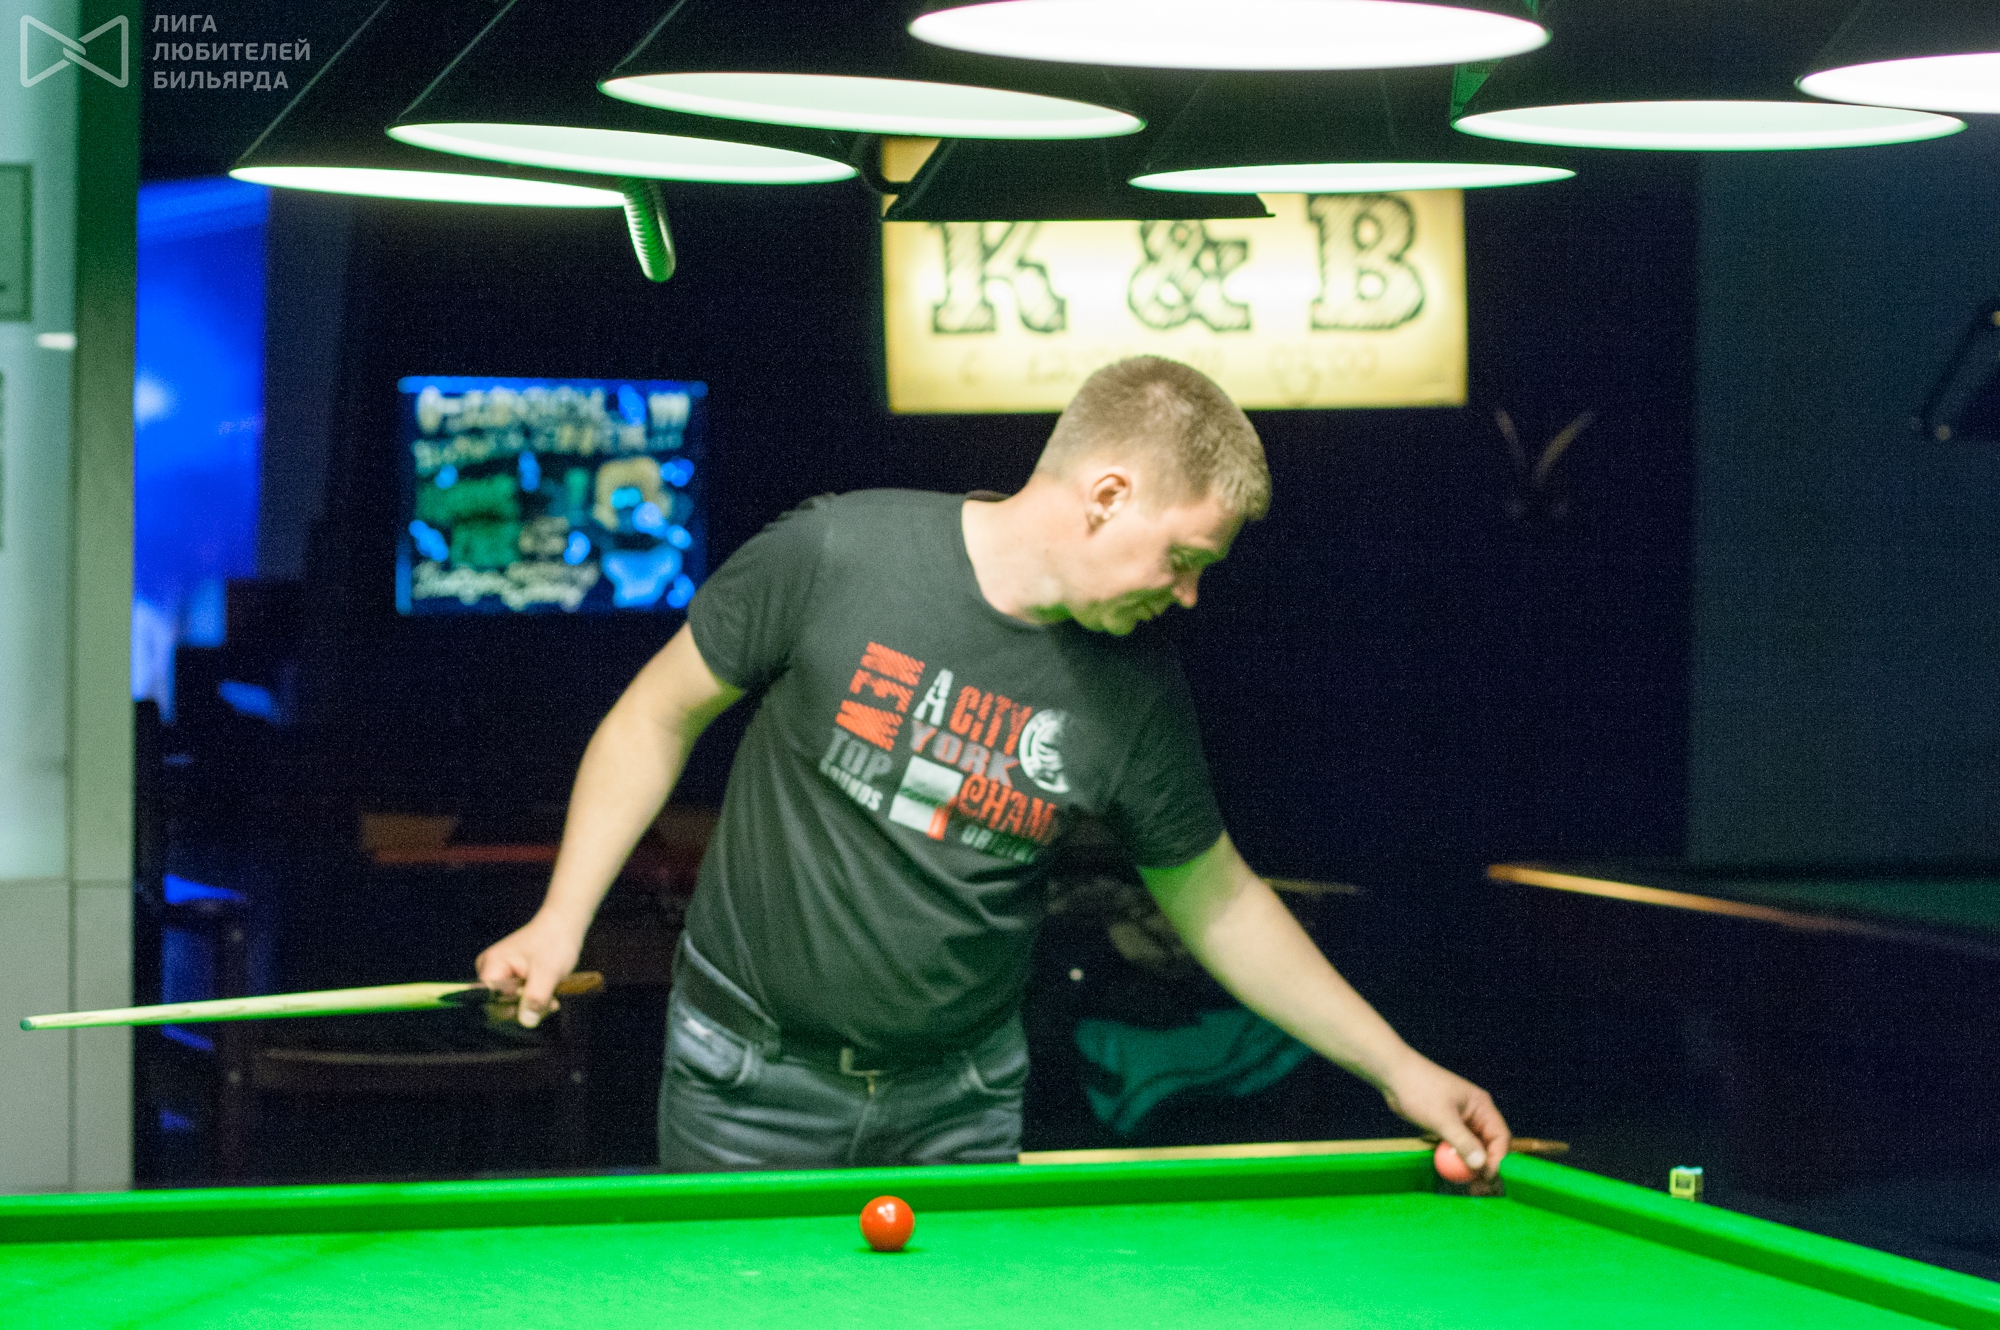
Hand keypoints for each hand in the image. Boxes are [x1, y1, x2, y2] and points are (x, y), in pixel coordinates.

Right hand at [475, 913, 583, 1028]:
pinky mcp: (510, 978)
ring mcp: (499, 974)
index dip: (509, 1011)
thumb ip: (535, 997)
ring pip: (510, 1004)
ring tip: (553, 997)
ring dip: (533, 1005)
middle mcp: (489, 970)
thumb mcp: (548, 972)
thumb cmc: (554, 942)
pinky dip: (534, 999)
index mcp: (491, 965)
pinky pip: (517, 998)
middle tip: (550, 1003)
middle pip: (499, 1005)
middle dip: (526, 1008)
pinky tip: (549, 995)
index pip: (488, 1001)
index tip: (534, 1009)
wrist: (563, 925)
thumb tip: (526, 1022)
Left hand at [1379, 1053, 1510, 1181]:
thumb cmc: (1420, 1090)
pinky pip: (1459, 1147)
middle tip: (1480, 1190)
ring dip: (1472, 1168)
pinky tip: (1453, 1174)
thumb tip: (1481, 1166)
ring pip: (1474, 1149)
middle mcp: (1476, 1115)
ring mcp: (1462, 1121)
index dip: (1497, 1160)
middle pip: (1490, 1146)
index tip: (1487, 1178)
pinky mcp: (1448, 1126)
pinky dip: (1458, 1160)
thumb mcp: (1442, 1118)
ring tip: (1470, 1187)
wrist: (1393, 1075)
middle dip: (1487, 1168)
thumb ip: (1463, 1142)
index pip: (1500, 1138)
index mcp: (1482, 1107)